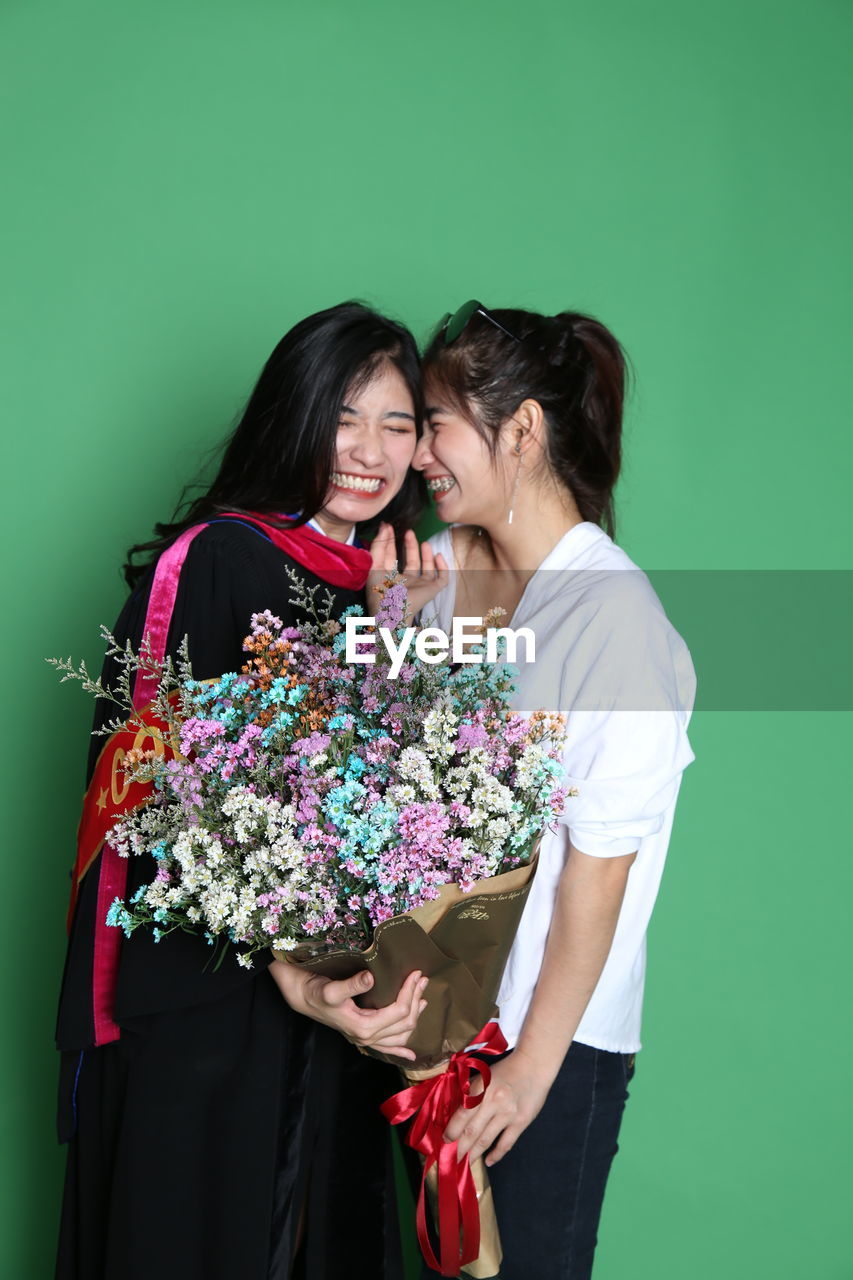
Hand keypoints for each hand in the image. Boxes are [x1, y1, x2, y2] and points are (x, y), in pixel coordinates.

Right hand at [268, 961, 427, 1060]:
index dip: (410, 992)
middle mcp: (367, 1036)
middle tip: (421, 979)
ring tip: (422, 999)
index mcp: (364, 1026)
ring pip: (400, 1035)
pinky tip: (410, 1056)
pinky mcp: (362, 1036)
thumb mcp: (332, 988)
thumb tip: (371, 977)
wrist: (302, 998)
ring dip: (414, 1018)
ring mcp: (365, 1039)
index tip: (415, 973)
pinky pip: (386, 1048)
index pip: (398, 1011)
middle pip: (404, 1023)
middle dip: (415, 1000)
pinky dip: (400, 1051)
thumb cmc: (316, 992)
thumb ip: (352, 984)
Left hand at [368, 523, 448, 619]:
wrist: (392, 612)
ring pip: (427, 569)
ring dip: (427, 555)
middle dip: (410, 546)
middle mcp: (405, 582)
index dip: (390, 542)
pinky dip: (443, 567)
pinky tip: (438, 555)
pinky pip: (442, 578)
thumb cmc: (380, 592)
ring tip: (425, 542)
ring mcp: (419, 586)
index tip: (389, 526)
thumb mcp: (374, 566)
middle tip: (408, 531)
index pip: (391, 557)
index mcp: (389, 578)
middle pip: (410, 561)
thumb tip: (384, 527)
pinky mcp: (431, 590)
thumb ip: (378, 547)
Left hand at [443, 1049, 551, 1165]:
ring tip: (465, 1164)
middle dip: (459, 1149)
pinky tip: (488, 1161)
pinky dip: (496, 1155)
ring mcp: (508, 1113)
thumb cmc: (505, 1070)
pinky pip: (506, 1143)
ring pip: (486, 1140)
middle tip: (452, 1160)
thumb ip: (471, 1094)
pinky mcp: (521, 1121)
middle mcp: (493, 1101)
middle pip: (471, 1131)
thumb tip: (455, 1116)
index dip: (451, 1131)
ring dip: (474, 1154)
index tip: (445, 1141)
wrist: (533, 1065)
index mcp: (480, 1088)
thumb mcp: (484, 1076)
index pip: (461, 1116)